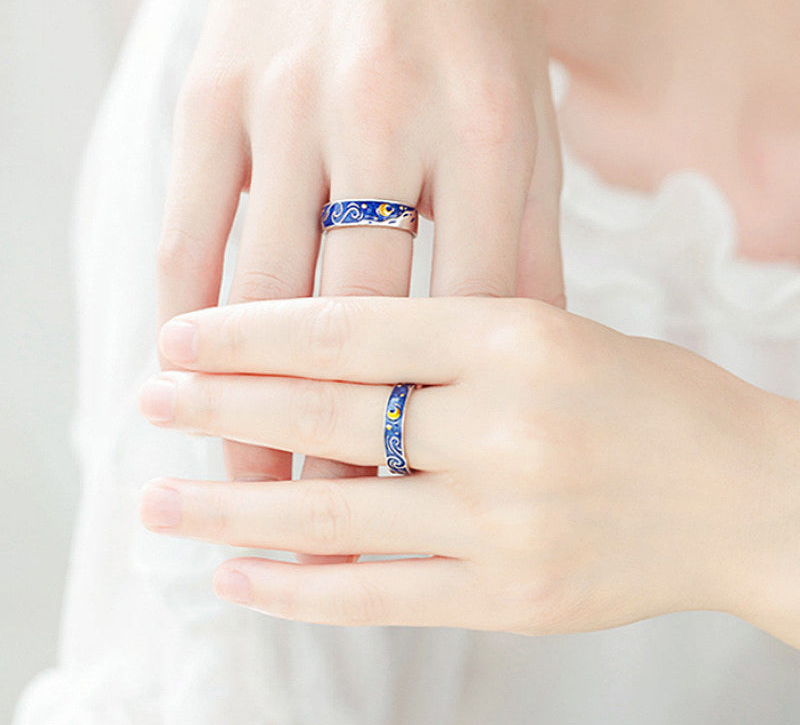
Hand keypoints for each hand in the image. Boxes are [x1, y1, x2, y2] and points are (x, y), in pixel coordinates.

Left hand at [137, 298, 799, 643]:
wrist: (743, 493)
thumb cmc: (644, 396)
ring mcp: (505, 521)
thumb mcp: (552, 329)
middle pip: (328, 416)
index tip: (180, 338)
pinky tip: (239, 578)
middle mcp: (504, 426)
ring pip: (336, 515)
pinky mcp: (511, 597)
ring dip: (234, 514)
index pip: (349, 328)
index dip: (252, 334)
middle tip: (149, 403)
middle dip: (223, 409)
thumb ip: (444, 341)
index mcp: (515, 335)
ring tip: (160, 505)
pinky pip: (381, 595)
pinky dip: (300, 588)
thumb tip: (318, 354)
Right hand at [154, 0, 563, 563]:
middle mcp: (391, 120)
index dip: (442, 422)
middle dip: (333, 443)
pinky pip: (191, 226)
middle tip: (316, 535)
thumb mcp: (529, 120)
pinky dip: (189, 313)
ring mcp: (292, 105)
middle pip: (358, 323)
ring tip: (240, 488)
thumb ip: (529, 239)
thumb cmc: (469, 19)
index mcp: (494, 130)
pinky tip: (187, 378)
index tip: (421, 502)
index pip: (467, 315)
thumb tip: (531, 354)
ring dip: (247, 404)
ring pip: (262, 292)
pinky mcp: (215, 93)